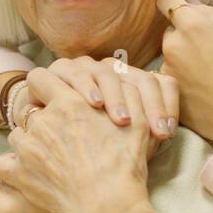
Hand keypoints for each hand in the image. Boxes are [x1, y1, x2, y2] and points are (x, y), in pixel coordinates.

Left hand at [0, 69, 153, 212]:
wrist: (107, 205)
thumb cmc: (124, 164)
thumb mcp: (138, 121)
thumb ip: (126, 94)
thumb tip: (120, 82)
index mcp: (69, 103)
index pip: (40, 78)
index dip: (45, 87)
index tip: (55, 99)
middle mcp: (43, 121)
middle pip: (29, 110)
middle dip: (40, 118)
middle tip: (58, 133)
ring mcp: (27, 148)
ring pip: (17, 136)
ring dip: (29, 142)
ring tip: (50, 157)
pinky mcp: (19, 174)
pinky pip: (3, 164)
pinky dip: (13, 168)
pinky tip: (29, 173)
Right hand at [37, 56, 178, 140]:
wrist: (45, 138)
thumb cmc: (92, 145)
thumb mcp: (123, 143)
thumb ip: (145, 136)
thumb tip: (166, 132)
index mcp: (134, 82)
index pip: (161, 85)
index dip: (167, 106)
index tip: (166, 134)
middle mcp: (112, 71)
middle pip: (140, 78)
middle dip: (150, 104)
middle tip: (155, 132)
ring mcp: (85, 68)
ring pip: (107, 72)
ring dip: (116, 95)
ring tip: (122, 120)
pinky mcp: (57, 71)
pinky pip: (72, 72)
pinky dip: (85, 86)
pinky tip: (93, 103)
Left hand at [156, 0, 212, 144]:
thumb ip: (209, 12)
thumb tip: (188, 0)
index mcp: (191, 25)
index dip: (174, 1)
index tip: (182, 9)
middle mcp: (172, 43)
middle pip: (170, 28)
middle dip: (183, 33)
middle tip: (207, 49)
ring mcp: (165, 66)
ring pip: (169, 51)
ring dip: (181, 54)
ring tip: (205, 71)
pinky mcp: (165, 86)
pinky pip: (169, 70)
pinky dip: (180, 74)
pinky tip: (199, 85)